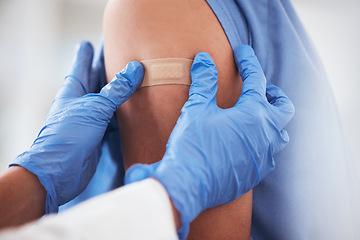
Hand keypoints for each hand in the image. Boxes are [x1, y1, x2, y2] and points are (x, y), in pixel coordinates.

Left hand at [11, 41, 143, 212]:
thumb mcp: (94, 107)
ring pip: (110, 99)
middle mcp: (83, 101)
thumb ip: (116, 90)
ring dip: (121, 90)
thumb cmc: (69, 135)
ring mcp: (92, 118)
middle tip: (122, 54)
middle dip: (108, 67)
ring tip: (135, 77)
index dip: (88, 52)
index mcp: (74, 89)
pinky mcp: (101, 133)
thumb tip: (135, 68)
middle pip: (98, 79)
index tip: (93, 41)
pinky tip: (136, 106)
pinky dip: (126, 111)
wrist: (60, 171)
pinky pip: (116, 117)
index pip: (82, 64)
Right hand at [125, 45, 294, 238]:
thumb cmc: (193, 145)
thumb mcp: (196, 109)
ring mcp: (264, 157)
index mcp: (253, 115)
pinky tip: (247, 143)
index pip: (256, 80)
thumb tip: (204, 59)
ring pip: (279, 134)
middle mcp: (266, 135)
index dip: (248, 62)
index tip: (242, 52)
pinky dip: (262, 142)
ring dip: (271, 120)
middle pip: (283, 108)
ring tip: (256, 116)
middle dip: (273, 93)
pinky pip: (268, 154)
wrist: (188, 185)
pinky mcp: (256, 173)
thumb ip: (204, 82)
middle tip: (260, 88)